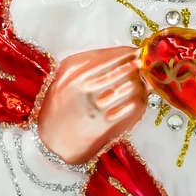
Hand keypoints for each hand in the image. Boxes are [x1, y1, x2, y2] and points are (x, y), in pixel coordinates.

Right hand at [37, 46, 147, 164]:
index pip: (110, 59)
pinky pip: (132, 107)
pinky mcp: (109, 125)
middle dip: (136, 65)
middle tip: (144, 62)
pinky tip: (140, 94)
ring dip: (140, 81)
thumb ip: (82, 63)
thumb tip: (112, 54)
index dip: (126, 54)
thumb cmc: (56, 109)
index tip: (135, 51)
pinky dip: (140, 98)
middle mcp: (89, 92)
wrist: (51, 144)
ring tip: (143, 77)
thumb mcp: (61, 79)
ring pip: (131, 88)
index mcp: (76, 77)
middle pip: (123, 72)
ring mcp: (100, 109)